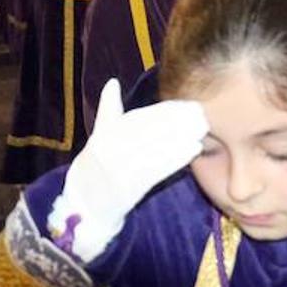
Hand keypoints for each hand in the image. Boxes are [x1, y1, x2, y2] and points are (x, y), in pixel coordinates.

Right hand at [47, 80, 208, 261]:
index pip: (139, 117)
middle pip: (150, 131)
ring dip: (181, 138)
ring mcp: (119, 168)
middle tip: (199, 114)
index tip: (184, 104)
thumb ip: (108, 108)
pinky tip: (193, 150)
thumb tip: (112, 82)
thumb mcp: (98, 134)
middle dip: (177, 121)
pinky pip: (157, 170)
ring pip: (156, 149)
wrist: (84, 203)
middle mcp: (111, 148)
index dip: (164, 110)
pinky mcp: (129, 187)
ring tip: (201, 129)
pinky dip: (177, 159)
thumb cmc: (94, 165)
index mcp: (104, 133)